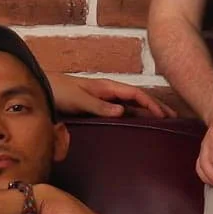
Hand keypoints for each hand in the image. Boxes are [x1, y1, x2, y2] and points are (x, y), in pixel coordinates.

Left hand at [52, 73, 175, 119]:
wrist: (39, 88)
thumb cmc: (57, 91)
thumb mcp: (77, 99)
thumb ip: (98, 105)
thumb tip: (123, 112)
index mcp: (106, 88)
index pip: (135, 95)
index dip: (152, 104)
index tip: (166, 115)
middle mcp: (107, 93)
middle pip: (136, 99)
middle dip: (155, 107)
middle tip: (173, 119)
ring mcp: (101, 100)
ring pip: (129, 106)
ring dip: (145, 112)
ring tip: (160, 123)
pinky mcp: (94, 108)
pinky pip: (117, 112)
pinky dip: (130, 117)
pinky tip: (134, 125)